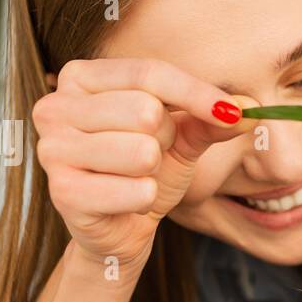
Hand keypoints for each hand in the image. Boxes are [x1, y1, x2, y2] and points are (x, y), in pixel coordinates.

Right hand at [33, 57, 256, 271]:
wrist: (120, 228)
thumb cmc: (144, 171)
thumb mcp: (180, 136)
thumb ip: (209, 118)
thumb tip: (250, 108)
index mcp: (81, 78)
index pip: (149, 73)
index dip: (196, 93)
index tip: (233, 111)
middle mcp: (55, 106)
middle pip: (145, 110)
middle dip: (164, 139)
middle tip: (151, 156)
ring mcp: (52, 149)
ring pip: (141, 151)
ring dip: (153, 171)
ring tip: (136, 177)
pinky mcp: (62, 191)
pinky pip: (135, 189)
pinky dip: (145, 198)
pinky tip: (128, 201)